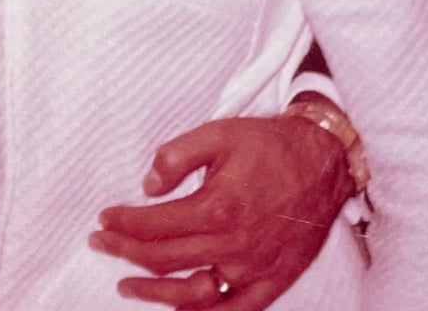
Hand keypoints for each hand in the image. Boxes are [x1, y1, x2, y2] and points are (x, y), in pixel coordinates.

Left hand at [88, 115, 351, 309]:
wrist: (326, 160)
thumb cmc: (271, 146)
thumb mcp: (217, 133)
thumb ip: (176, 156)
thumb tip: (149, 186)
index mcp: (218, 207)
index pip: (154, 226)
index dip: (122, 224)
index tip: (104, 219)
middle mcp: (235, 244)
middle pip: (165, 259)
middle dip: (125, 252)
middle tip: (101, 243)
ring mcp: (255, 267)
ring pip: (194, 294)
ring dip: (154, 293)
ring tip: (127, 285)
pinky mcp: (274, 280)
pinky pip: (236, 310)